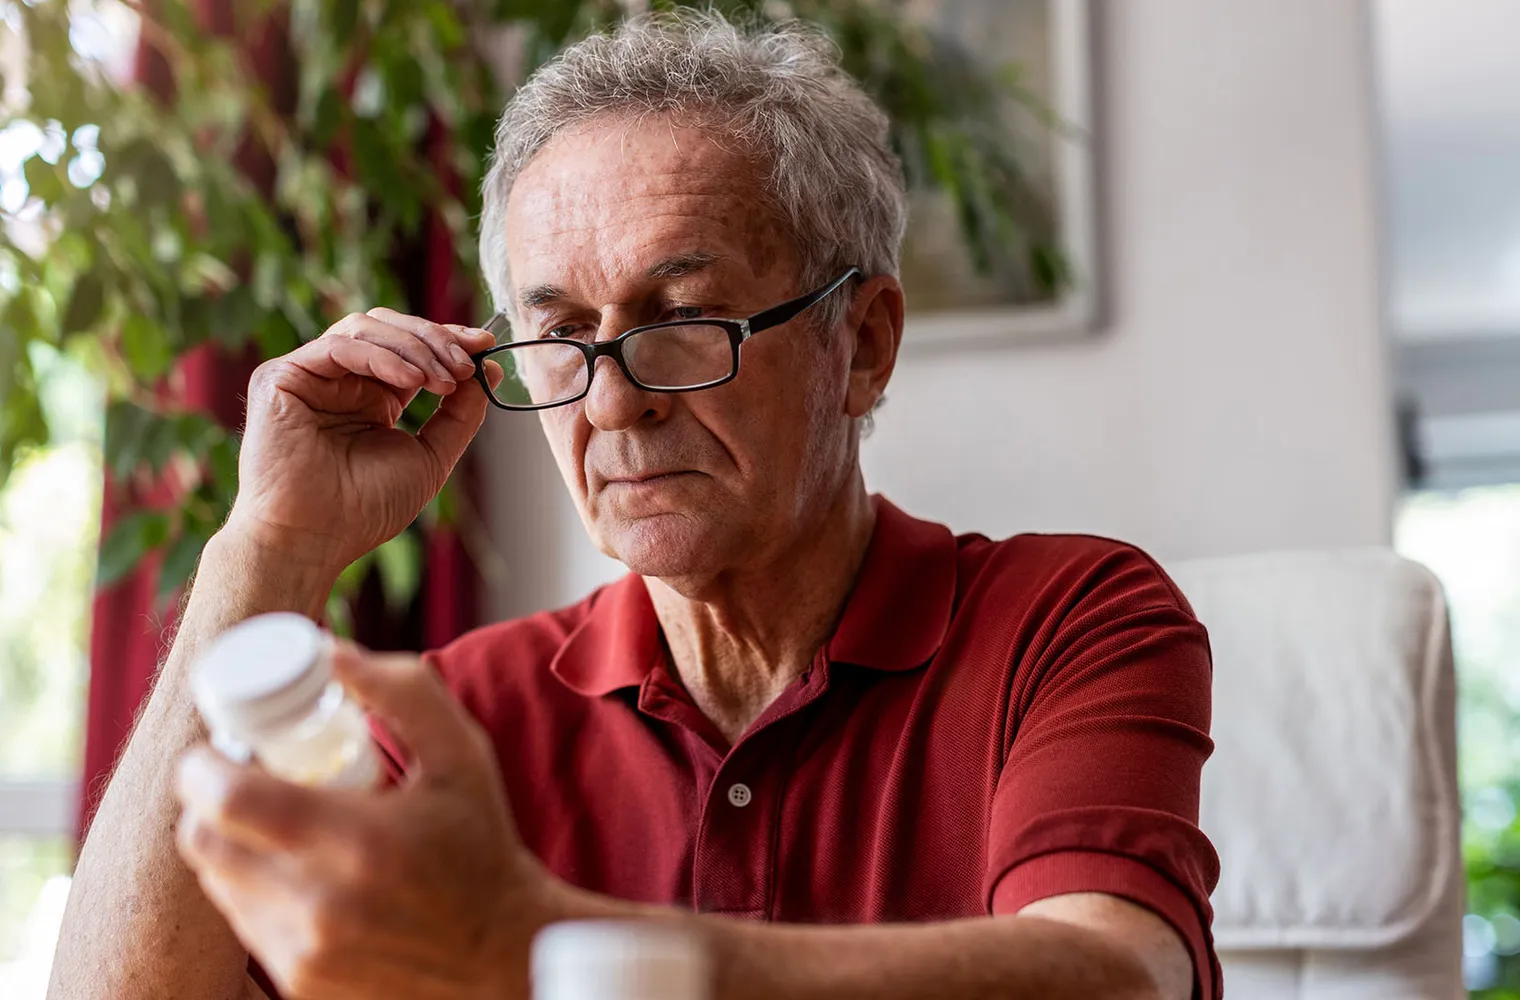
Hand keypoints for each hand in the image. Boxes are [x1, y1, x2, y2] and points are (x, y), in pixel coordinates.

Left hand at [174, 642, 555, 999]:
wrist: (504, 951)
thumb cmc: (480, 842)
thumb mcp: (461, 754)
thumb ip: (402, 691)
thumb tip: (329, 651)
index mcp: (357, 842)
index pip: (226, 800)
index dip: (202, 766)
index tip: (220, 748)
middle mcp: (319, 907)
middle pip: (203, 842)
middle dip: (209, 800)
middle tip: (243, 776)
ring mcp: (304, 954)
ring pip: (217, 882)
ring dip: (231, 843)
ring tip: (279, 821)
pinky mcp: (299, 983)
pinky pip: (243, 921)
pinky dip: (256, 887)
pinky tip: (302, 870)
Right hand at [227, 309, 501, 571]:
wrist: (313, 539)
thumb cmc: (364, 510)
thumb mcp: (430, 457)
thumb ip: (459, 414)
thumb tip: (488, 369)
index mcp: (371, 398)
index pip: (410, 349)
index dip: (447, 339)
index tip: (484, 346)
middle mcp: (340, 381)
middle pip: (389, 329)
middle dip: (435, 339)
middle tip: (467, 362)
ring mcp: (309, 376)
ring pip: (366, 328)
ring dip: (415, 347)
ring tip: (444, 379)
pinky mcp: (280, 376)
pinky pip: (338, 347)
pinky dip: (383, 357)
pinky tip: (413, 380)